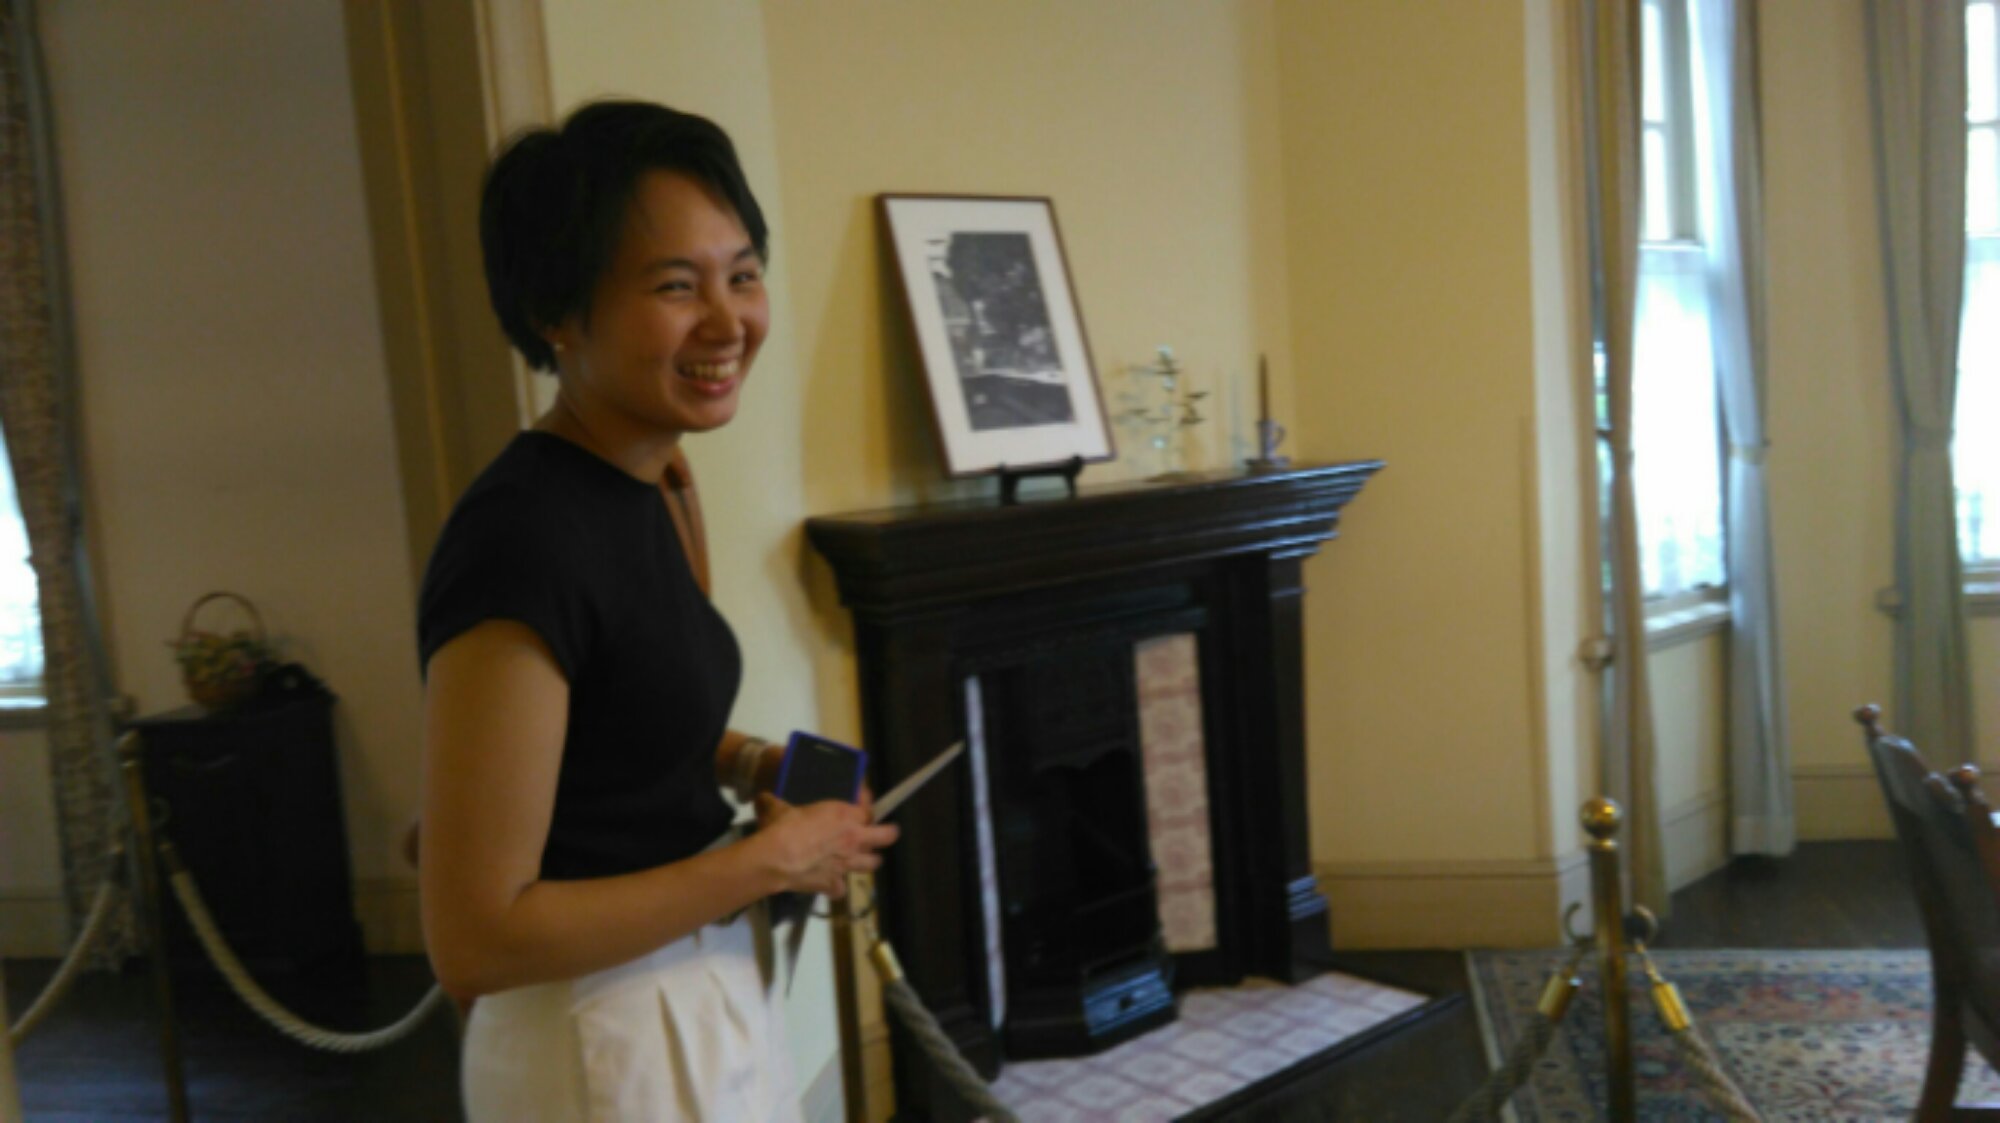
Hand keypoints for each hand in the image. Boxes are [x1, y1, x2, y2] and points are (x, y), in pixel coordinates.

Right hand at [752, 793, 898, 897]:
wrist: (777, 859)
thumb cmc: (783, 827)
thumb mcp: (778, 807)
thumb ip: (774, 801)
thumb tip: (762, 798)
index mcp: (845, 815)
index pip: (868, 808)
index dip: (866, 803)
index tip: (860, 801)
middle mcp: (853, 839)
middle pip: (886, 836)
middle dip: (887, 833)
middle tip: (882, 832)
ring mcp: (847, 864)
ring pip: (872, 864)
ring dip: (869, 861)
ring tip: (862, 859)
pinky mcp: (834, 884)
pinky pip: (842, 889)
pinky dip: (837, 887)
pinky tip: (831, 884)